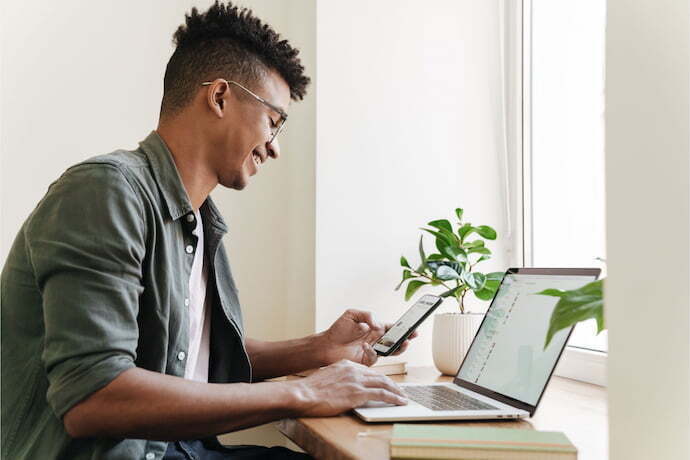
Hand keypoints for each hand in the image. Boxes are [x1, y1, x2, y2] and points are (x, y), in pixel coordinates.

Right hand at [292, 360, 407, 416]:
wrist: (304, 394)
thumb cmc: (311, 390)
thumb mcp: (327, 377)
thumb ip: (340, 379)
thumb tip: (345, 388)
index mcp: (346, 364)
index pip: (369, 371)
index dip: (380, 378)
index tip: (385, 384)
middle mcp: (354, 369)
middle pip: (379, 375)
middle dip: (392, 384)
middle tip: (400, 391)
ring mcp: (357, 380)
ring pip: (384, 383)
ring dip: (396, 391)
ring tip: (403, 397)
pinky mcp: (358, 392)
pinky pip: (382, 394)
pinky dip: (394, 397)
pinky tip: (400, 401)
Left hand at [318, 309, 417, 365]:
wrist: (326, 345)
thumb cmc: (338, 329)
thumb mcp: (352, 314)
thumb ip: (367, 315)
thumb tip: (378, 325)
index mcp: (375, 328)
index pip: (393, 328)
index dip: (404, 327)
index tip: (413, 326)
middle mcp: (376, 340)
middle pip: (396, 340)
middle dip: (406, 338)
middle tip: (413, 335)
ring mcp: (373, 351)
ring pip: (391, 351)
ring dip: (399, 348)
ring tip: (404, 343)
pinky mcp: (367, 360)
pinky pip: (375, 357)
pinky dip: (373, 351)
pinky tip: (366, 345)